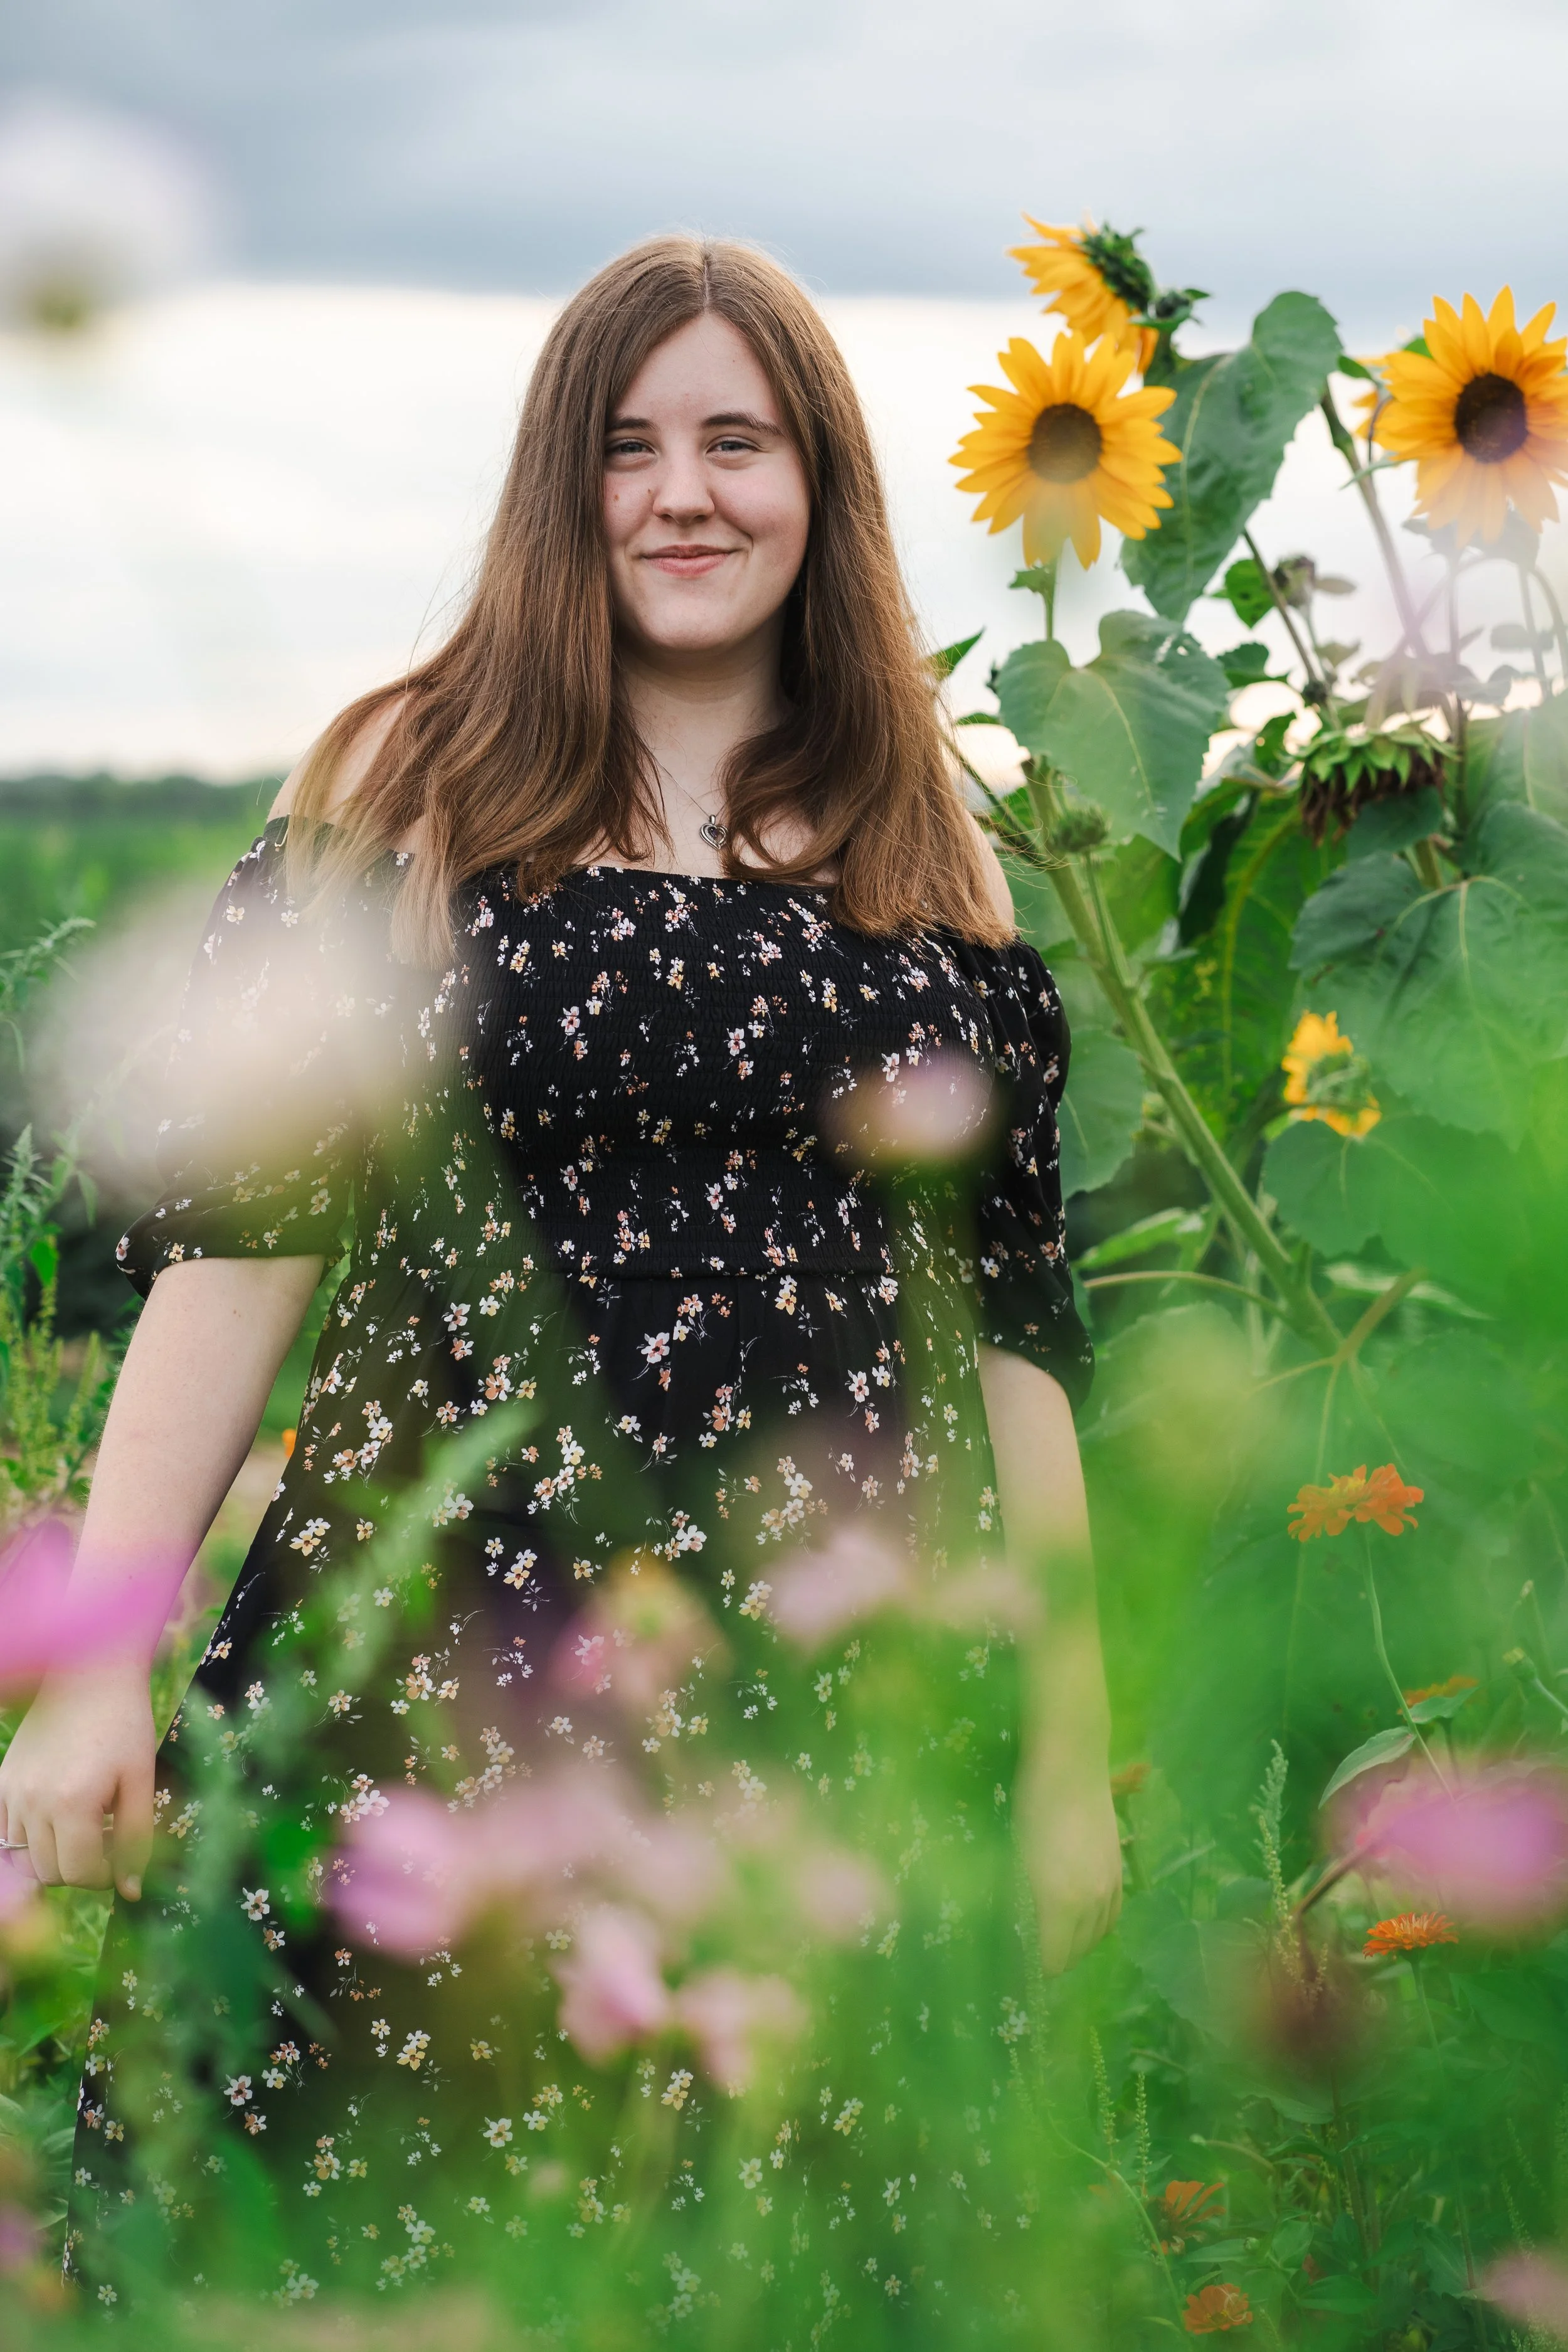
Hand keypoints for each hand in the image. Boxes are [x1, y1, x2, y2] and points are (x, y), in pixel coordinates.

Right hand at [0, 1664, 155, 1898]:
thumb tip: (131, 1892)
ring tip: (84, 1832)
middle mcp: (34, 1802)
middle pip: (49, 1872)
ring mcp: (13, 1792)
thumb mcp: (141, 1779)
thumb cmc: (125, 1723)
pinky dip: (28, 1841)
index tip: (121, 1862)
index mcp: (72, 1804)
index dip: (103, 1878)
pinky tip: (56, 1823)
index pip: (78, 1873)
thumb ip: (136, 1839)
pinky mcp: (3, 1781)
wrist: (89, 1675)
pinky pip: (5, 1834)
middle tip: (106, 1846)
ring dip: (54, 1858)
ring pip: (24, 1858)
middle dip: (80, 1870)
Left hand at [1018, 1751, 1122, 1974]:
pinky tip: (1078, 1919)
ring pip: (1094, 1940)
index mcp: (1060, 1903)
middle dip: (1048, 1960)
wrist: (1071, 1764)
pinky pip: (1111, 1918)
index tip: (1009, 1964)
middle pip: (1072, 1957)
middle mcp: (1091, 1904)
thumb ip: (1016, 1902)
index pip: (1049, 1962)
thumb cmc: (1029, 1805)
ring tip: (1047, 1936)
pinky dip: (1094, 1928)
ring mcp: (1110, 1888)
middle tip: (1022, 1950)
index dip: (1029, 1969)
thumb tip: (1009, 1933)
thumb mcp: (1013, 1858)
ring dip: (1072, 1945)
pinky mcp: (1119, 1872)